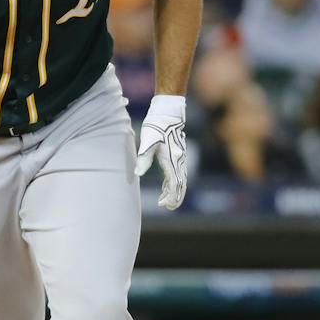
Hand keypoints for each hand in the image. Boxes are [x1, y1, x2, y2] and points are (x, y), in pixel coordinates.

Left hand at [134, 95, 187, 210]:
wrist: (168, 113)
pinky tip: (168, 187)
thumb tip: (138, 173)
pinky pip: (179, 173)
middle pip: (181, 184)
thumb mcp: (147, 141)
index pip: (174, 183)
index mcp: (171, 160)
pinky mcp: (178, 155)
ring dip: (176, 191)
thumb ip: (143, 158)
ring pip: (182, 180)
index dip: (170, 196)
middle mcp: (179, 161)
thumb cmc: (156, 126)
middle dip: (176, 197)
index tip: (163, 203)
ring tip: (167, 201)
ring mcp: (180, 158)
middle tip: (168, 207)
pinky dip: (174, 182)